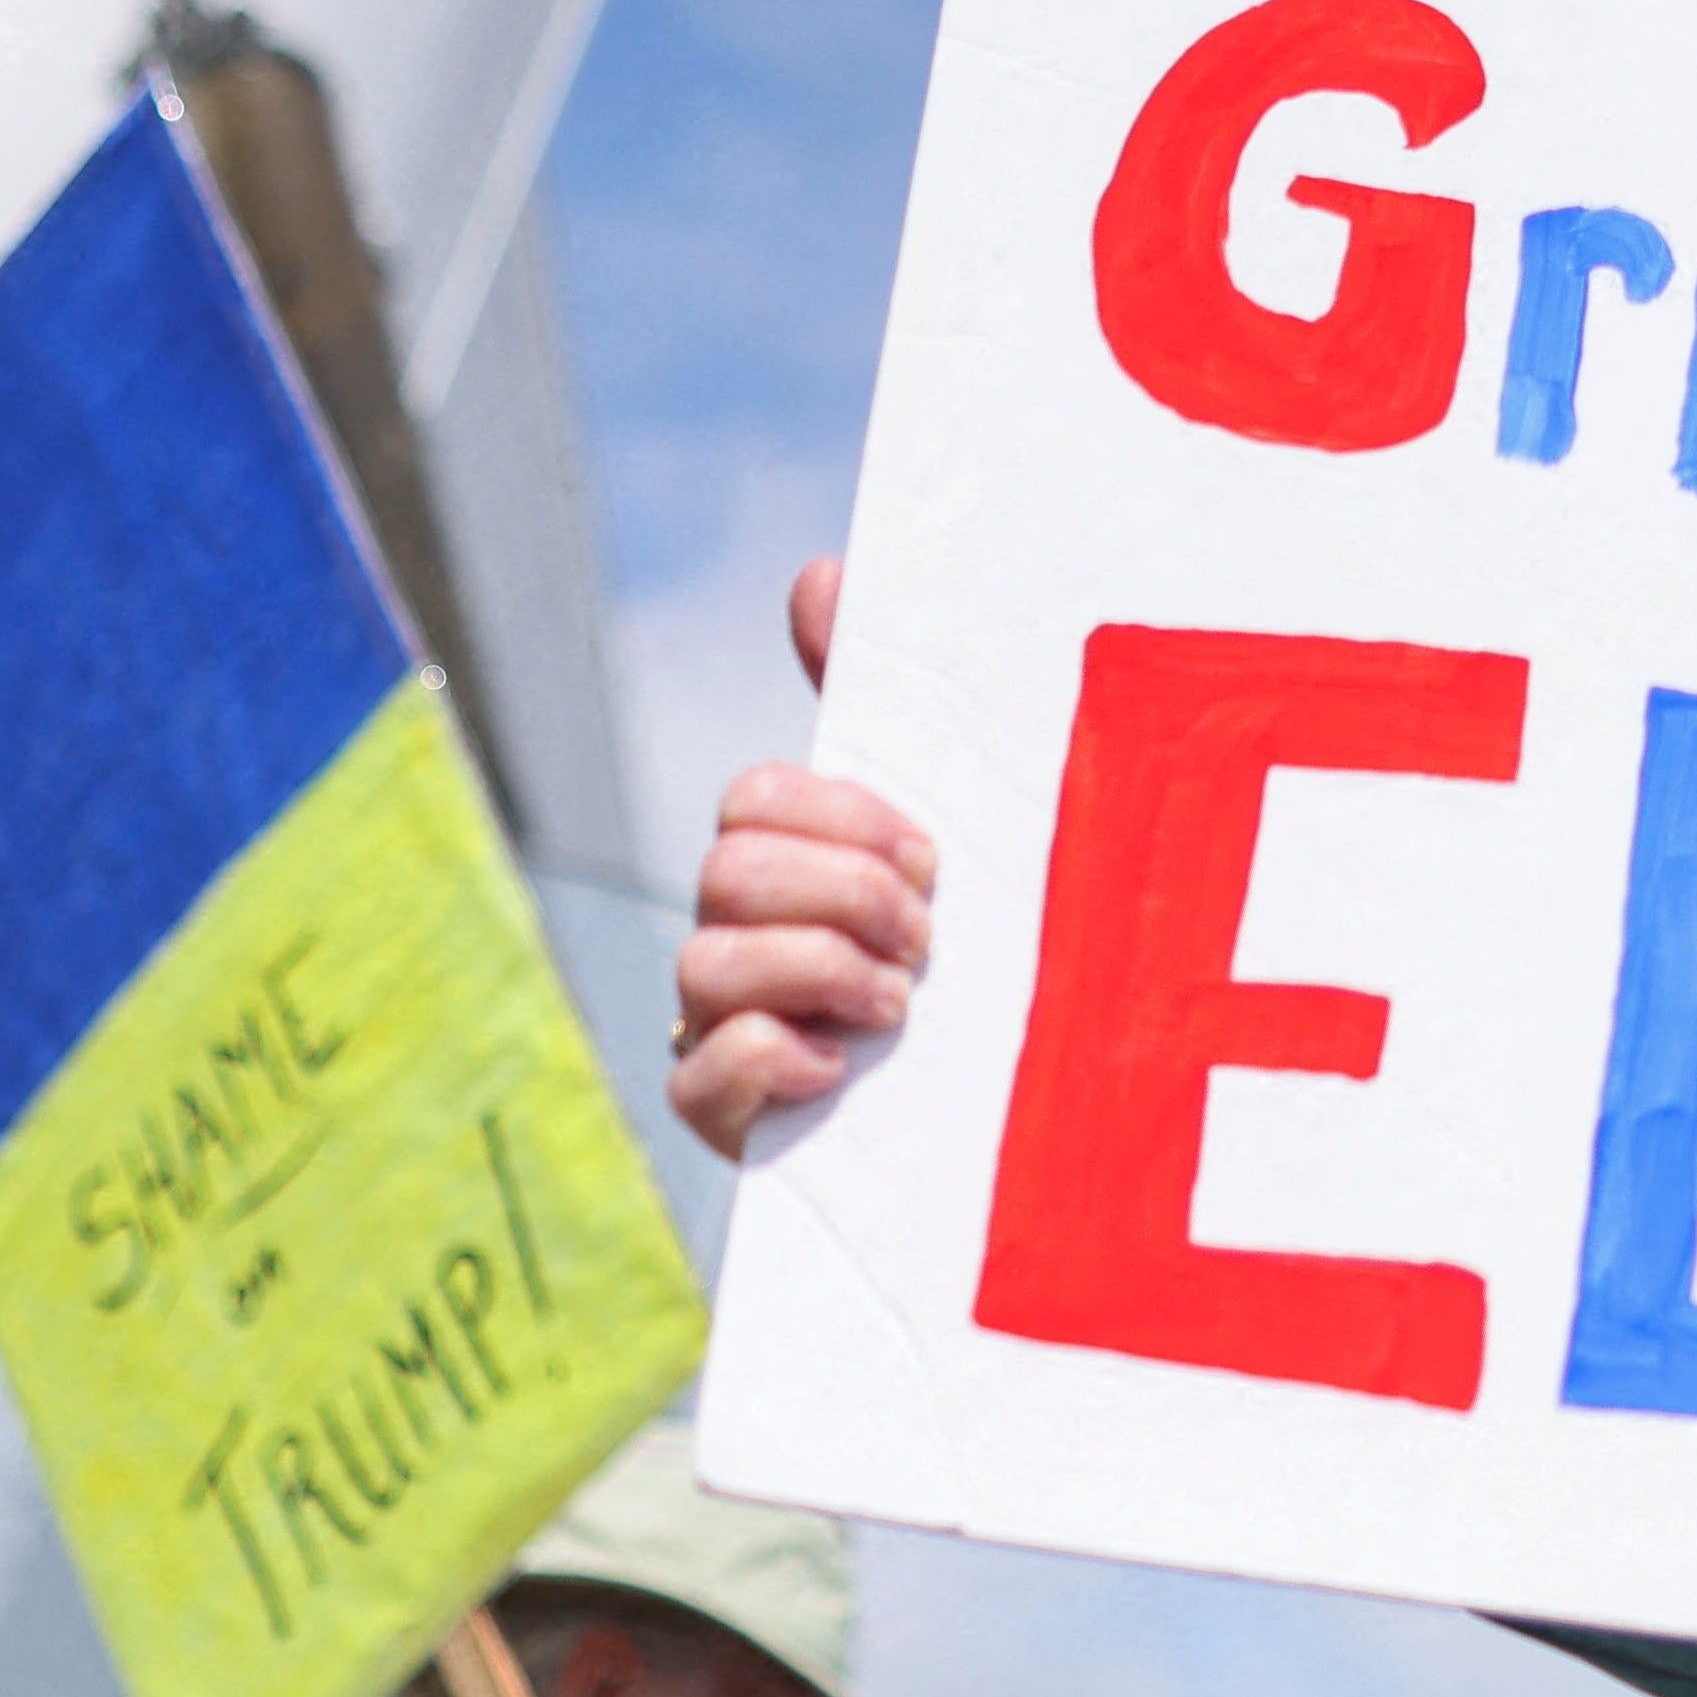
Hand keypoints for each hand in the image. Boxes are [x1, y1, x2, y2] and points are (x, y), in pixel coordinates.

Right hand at [664, 557, 938, 1161]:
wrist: (998, 1127)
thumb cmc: (968, 965)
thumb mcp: (946, 839)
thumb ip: (882, 715)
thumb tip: (821, 569)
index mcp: (791, 864)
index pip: (758, 796)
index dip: (844, 817)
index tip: (929, 857)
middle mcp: (737, 935)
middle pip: (728, 867)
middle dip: (842, 894)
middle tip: (925, 937)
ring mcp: (717, 1024)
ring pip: (704, 961)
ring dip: (820, 974)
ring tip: (897, 1007)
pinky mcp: (719, 1113)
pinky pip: (698, 1069)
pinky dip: (772, 1060)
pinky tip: (838, 1068)